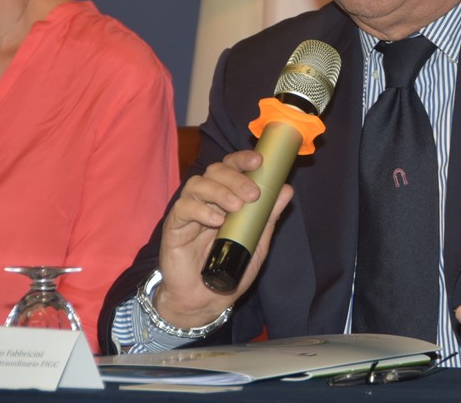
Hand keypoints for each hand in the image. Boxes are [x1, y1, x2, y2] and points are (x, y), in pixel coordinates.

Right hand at [153, 150, 292, 328]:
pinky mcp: (174, 227)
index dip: (242, 159)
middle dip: (236, 177)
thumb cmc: (230, 269)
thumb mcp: (256, 243)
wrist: (205, 300)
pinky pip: (183, 208)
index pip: (230, 167)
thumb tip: (286, 190)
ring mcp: (189, 212)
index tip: (259, 161)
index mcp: (226, 198)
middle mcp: (207, 200)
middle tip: (253, 194)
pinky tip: (216, 221)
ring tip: (236, 207)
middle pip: (215, 171)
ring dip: (220, 192)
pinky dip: (201, 210)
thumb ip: (268, 217)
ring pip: (198, 184)